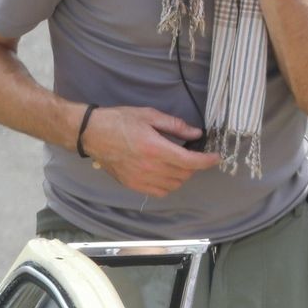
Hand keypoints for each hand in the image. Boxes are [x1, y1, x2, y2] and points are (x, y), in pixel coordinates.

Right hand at [82, 105, 222, 196]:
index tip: (216, 157)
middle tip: (191, 154)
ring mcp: (140, 179)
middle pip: (185, 174)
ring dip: (182, 175)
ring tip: (178, 162)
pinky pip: (159, 191)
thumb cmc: (120, 121)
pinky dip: (168, 184)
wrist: (91, 134)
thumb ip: (175, 125)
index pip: (190, 162)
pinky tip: (165, 172)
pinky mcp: (132, 185)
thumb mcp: (149, 116)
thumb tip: (196, 133)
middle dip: (194, 165)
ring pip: (174, 185)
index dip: (207, 161)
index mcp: (155, 148)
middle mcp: (150, 167)